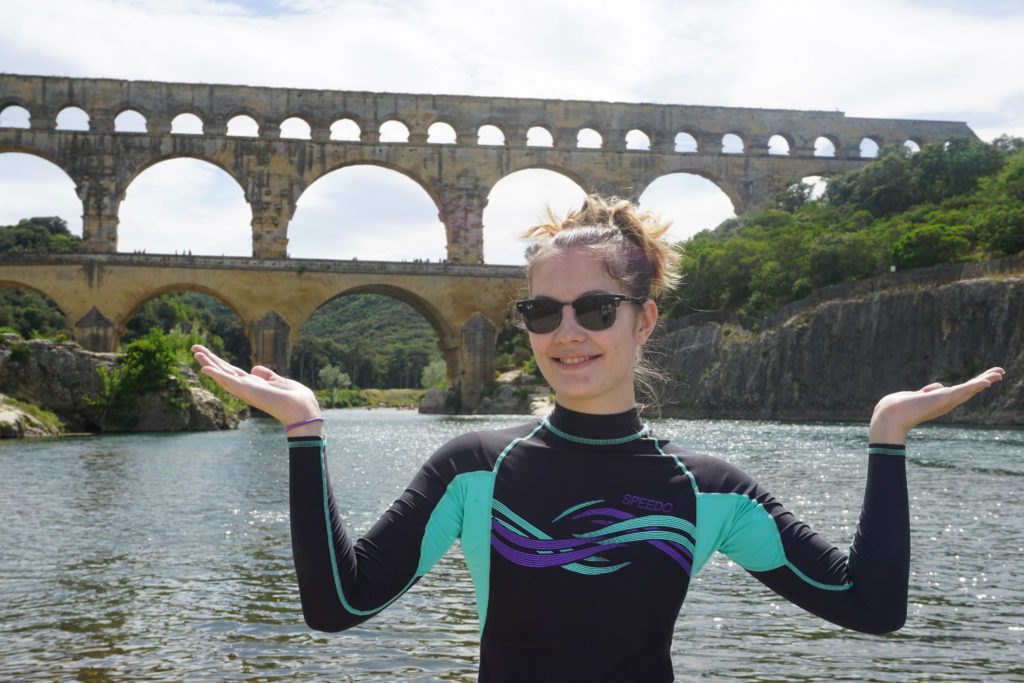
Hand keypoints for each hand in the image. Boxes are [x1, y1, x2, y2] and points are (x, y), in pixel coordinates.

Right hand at [191, 344, 322, 434]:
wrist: (301, 408)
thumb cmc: (293, 397)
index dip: (219, 362)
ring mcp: (245, 389)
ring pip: (222, 374)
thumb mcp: (277, 380)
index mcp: (252, 384)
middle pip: (223, 370)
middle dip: (209, 359)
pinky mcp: (247, 390)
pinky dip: (216, 375)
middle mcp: (246, 387)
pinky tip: (204, 368)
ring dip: (208, 363)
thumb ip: (266, 375)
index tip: (207, 353)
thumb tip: (255, 368)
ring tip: (195, 353)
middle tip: (194, 348)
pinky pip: (228, 381)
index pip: (231, 371)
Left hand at [869, 367, 1004, 443]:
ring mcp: (947, 401)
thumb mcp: (918, 395)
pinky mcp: (945, 398)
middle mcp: (947, 403)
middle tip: (1001, 373)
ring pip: (971, 388)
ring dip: (986, 379)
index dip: (975, 385)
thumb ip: (929, 391)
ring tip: (1000, 373)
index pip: (962, 391)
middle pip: (971, 389)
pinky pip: (964, 390)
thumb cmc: (901, 407)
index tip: (987, 379)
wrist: (892, 415)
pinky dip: (976, 385)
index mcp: (942, 402)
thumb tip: (938, 386)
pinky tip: (988, 381)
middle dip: (985, 380)